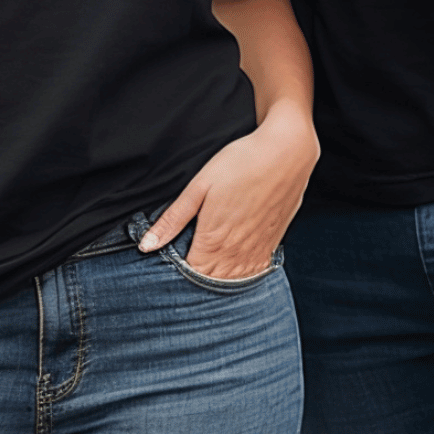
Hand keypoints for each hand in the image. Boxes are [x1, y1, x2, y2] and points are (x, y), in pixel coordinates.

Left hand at [139, 107, 318, 278]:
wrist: (286, 152)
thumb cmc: (242, 163)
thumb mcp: (199, 186)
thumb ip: (173, 219)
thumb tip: (146, 245)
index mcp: (213, 240)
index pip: (190, 275)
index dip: (178, 271)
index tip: (171, 260)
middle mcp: (236, 252)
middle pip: (211, 281)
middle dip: (197, 276)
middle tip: (187, 261)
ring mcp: (257, 250)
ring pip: (233, 280)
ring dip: (219, 276)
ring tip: (208, 261)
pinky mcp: (273, 243)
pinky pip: (254, 272)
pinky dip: (241, 272)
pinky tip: (233, 260)